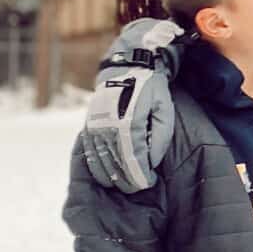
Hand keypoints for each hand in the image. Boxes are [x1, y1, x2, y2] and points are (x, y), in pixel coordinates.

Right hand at [83, 20, 183, 193]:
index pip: (133, 163)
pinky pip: (89, 155)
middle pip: (116, 168)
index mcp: (128, 125)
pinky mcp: (88, 127)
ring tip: (127, 181)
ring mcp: (94, 129)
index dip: (142, 178)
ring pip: (100, 165)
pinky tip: (109, 174)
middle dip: (129, 182)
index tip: (150, 183)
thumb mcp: (164, 109)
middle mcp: (107, 129)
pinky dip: (98, 168)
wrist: (125, 66)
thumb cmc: (150, 88)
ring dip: (113, 178)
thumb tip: (151, 162)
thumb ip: (160, 137)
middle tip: (140, 185)